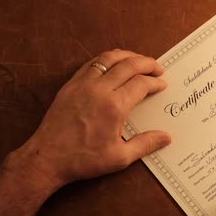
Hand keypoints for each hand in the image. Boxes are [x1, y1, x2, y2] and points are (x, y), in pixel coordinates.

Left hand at [18, 49, 171, 187]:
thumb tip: (167, 137)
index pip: (141, 83)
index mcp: (115, 106)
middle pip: (129, 65)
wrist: (48, 157)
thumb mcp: (120, 157)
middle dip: (147, 63)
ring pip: (109, 58)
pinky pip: (91, 63)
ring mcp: (83, 84)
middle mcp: (100, 89)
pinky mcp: (70, 84)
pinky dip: (106, 59)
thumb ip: (145, 144)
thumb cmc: (84, 159)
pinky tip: (112, 63)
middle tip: (158, 67)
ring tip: (138, 59)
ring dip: (127, 55)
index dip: (155, 82)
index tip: (162, 84)